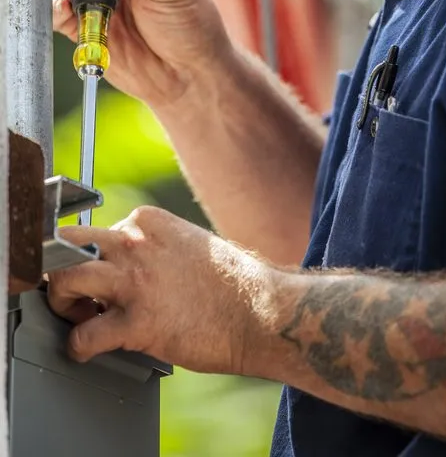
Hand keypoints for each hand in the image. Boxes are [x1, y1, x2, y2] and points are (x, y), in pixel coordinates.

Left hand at [46, 206, 267, 370]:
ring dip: (62, 303)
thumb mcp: (188, 243)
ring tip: (78, 318)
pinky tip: (90, 349)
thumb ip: (153, 247)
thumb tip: (127, 264)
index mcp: (148, 222)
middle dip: (60, 270)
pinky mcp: (136, 322)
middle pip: (67, 245)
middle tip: (76, 295)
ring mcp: (134, 281)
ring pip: (64, 279)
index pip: (94, 231)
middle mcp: (135, 244)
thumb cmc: (231, 283)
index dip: (93, 259)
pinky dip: (78, 347)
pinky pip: (83, 336)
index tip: (102, 279)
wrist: (259, 311)